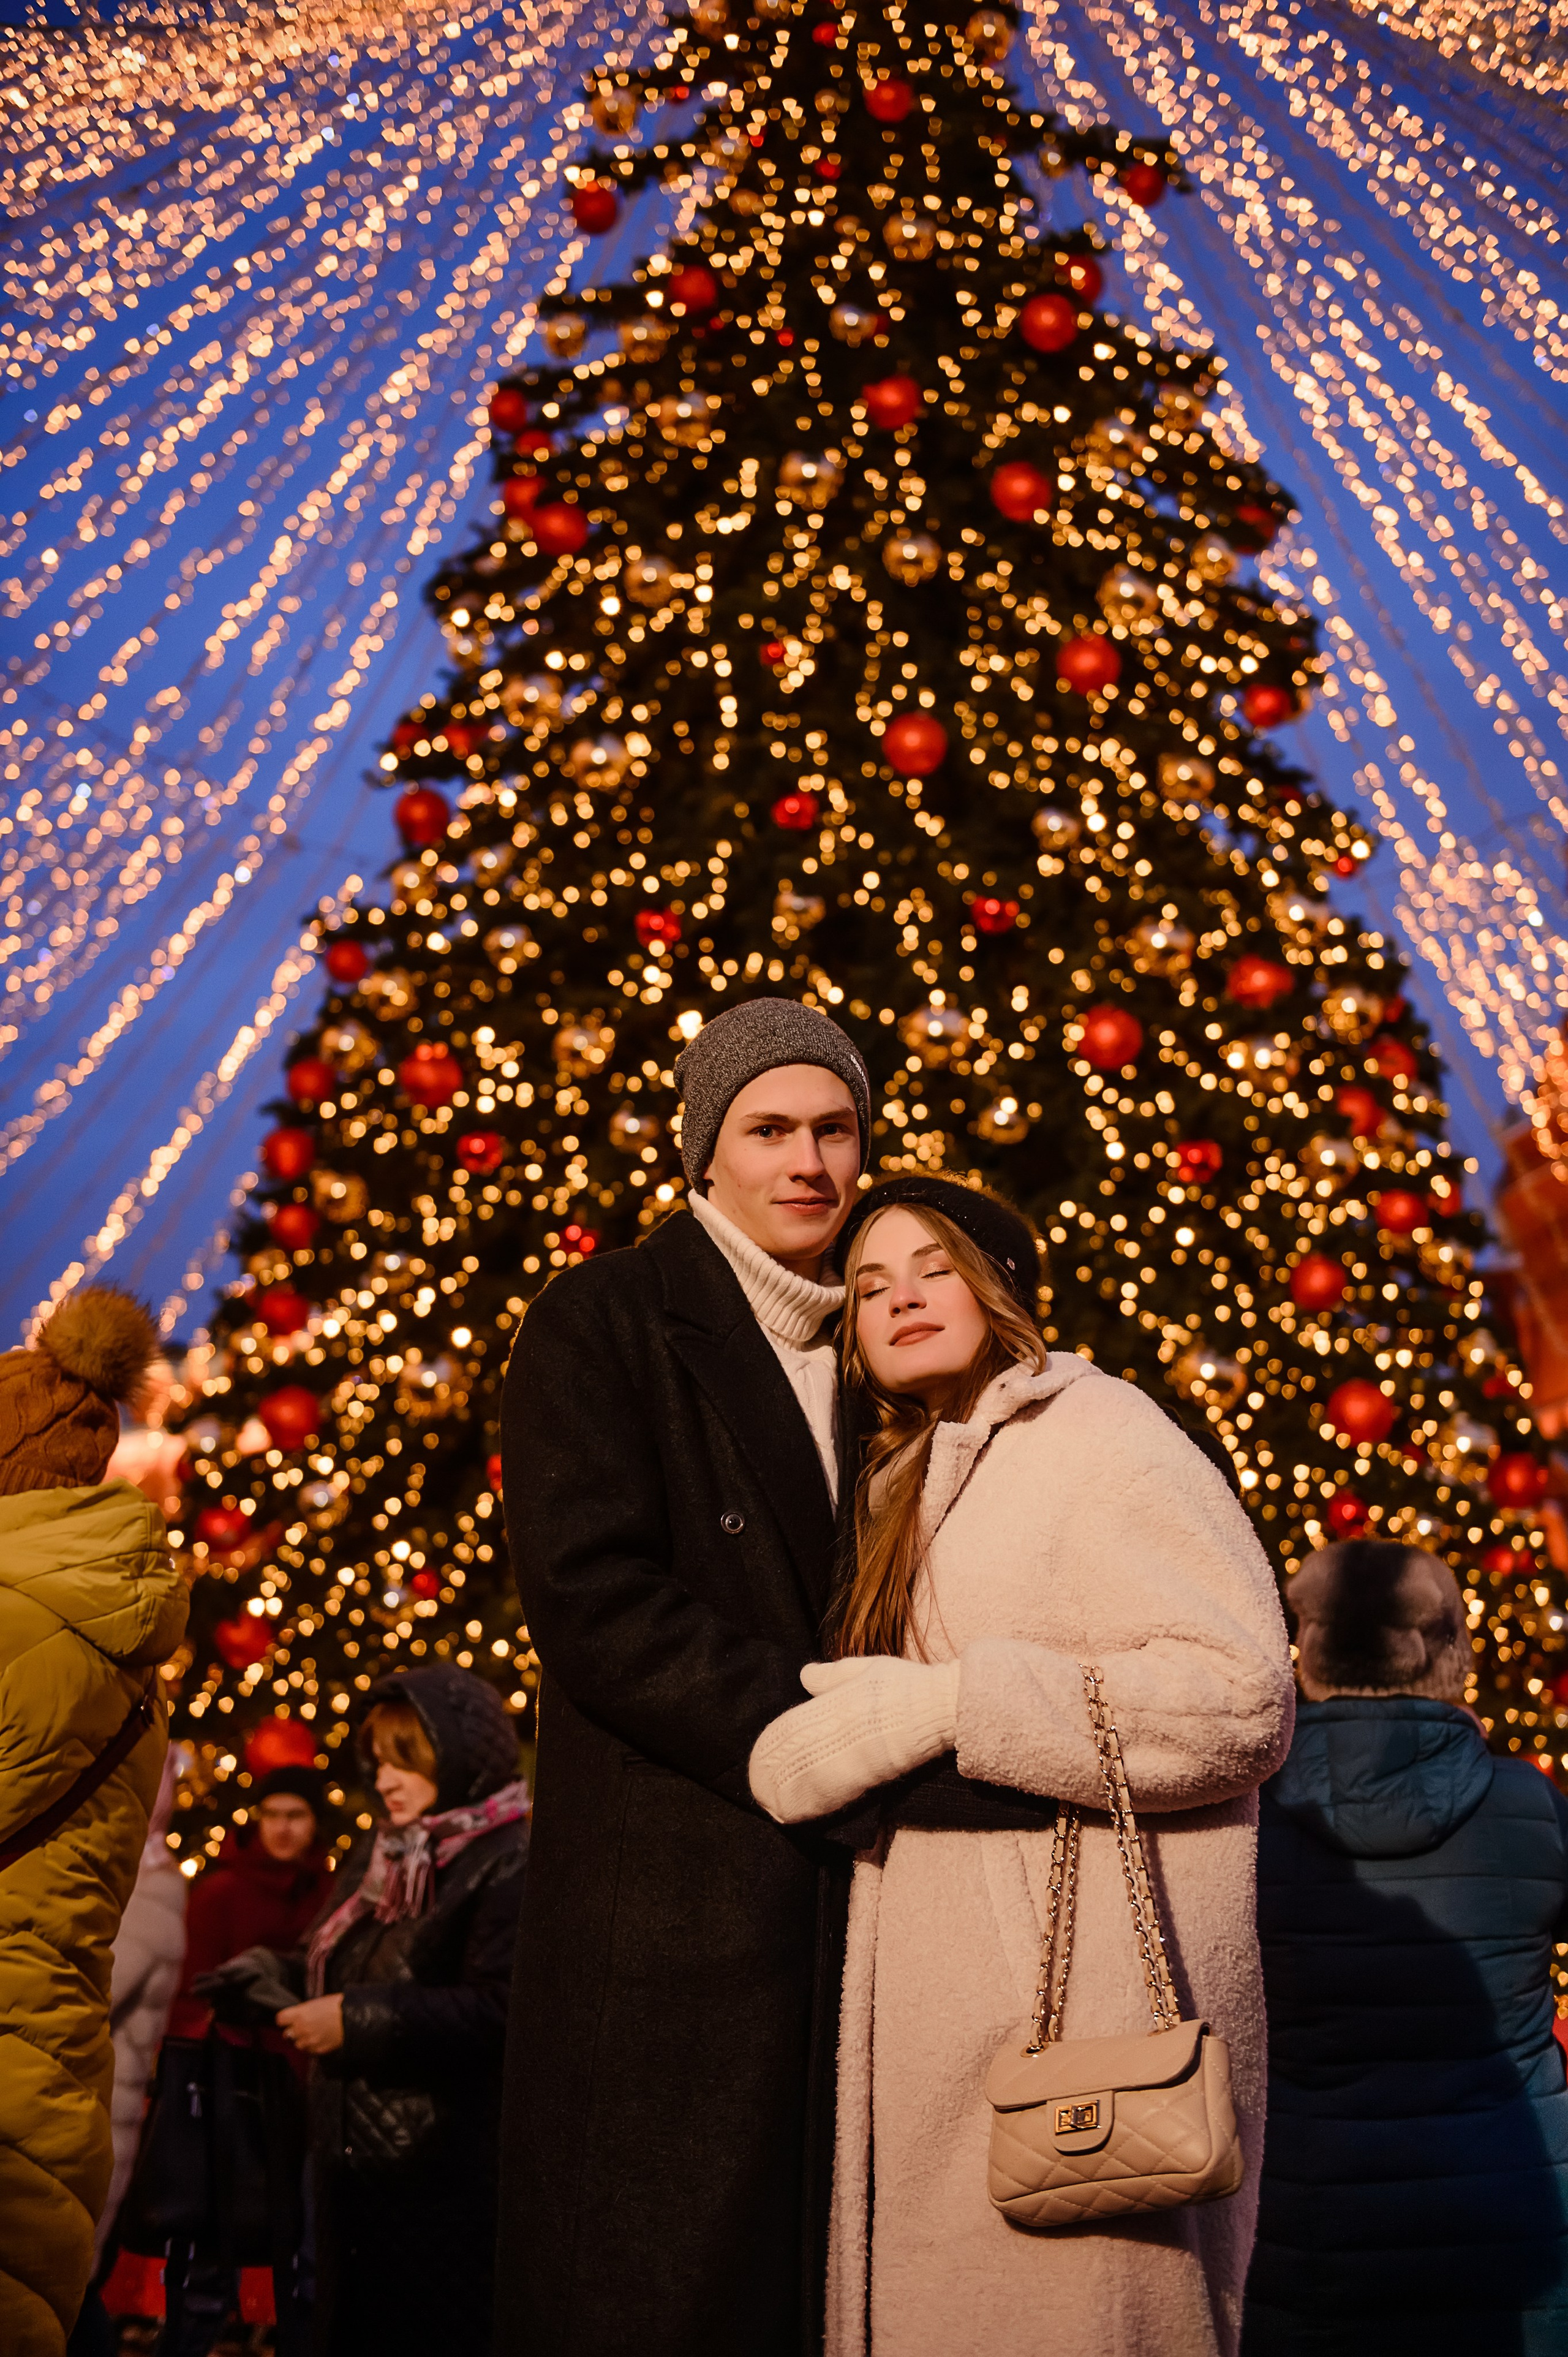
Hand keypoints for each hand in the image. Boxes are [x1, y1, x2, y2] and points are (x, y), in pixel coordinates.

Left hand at [276, 1994, 344, 2054]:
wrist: (352, 2019)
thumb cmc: (337, 2006)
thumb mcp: (317, 2002)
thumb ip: (304, 2011)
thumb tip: (299, 2015)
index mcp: (300, 2014)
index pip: (280, 2019)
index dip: (284, 2019)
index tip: (287, 2019)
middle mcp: (301, 2029)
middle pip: (287, 2034)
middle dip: (293, 2030)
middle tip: (303, 2026)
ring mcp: (309, 2041)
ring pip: (297, 2044)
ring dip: (302, 2040)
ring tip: (313, 2033)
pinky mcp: (317, 2050)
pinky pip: (309, 2050)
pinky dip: (312, 2046)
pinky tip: (320, 2038)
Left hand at [748, 1654, 960, 1823]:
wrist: (939, 1705)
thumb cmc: (905, 1684)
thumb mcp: (864, 1668)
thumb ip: (832, 1676)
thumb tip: (804, 1675)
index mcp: (832, 1705)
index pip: (791, 1728)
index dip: (772, 1746)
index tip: (761, 1757)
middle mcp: (834, 1733)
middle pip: (793, 1760)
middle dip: (773, 1777)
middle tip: (759, 1790)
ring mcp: (850, 1758)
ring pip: (807, 1783)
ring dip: (788, 1797)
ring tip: (772, 1808)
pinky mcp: (867, 1778)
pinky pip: (832, 1797)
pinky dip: (812, 1807)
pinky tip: (799, 1816)